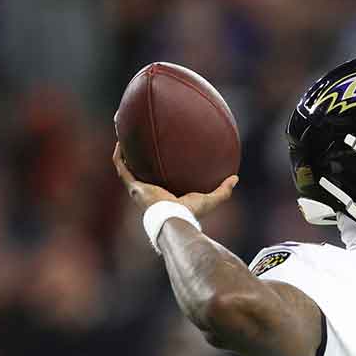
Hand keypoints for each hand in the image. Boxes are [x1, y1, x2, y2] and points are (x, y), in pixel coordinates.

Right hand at [113, 142, 237, 215]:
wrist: (175, 218)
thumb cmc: (191, 213)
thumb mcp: (211, 199)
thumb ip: (224, 190)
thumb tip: (235, 178)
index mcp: (164, 195)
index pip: (159, 181)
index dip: (158, 170)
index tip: (160, 157)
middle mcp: (149, 192)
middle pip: (140, 173)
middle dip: (138, 160)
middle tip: (139, 143)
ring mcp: (139, 190)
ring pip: (127, 168)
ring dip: (125, 153)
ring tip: (125, 137)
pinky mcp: (133, 187)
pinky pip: (121, 167)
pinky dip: (120, 155)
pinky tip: (122, 140)